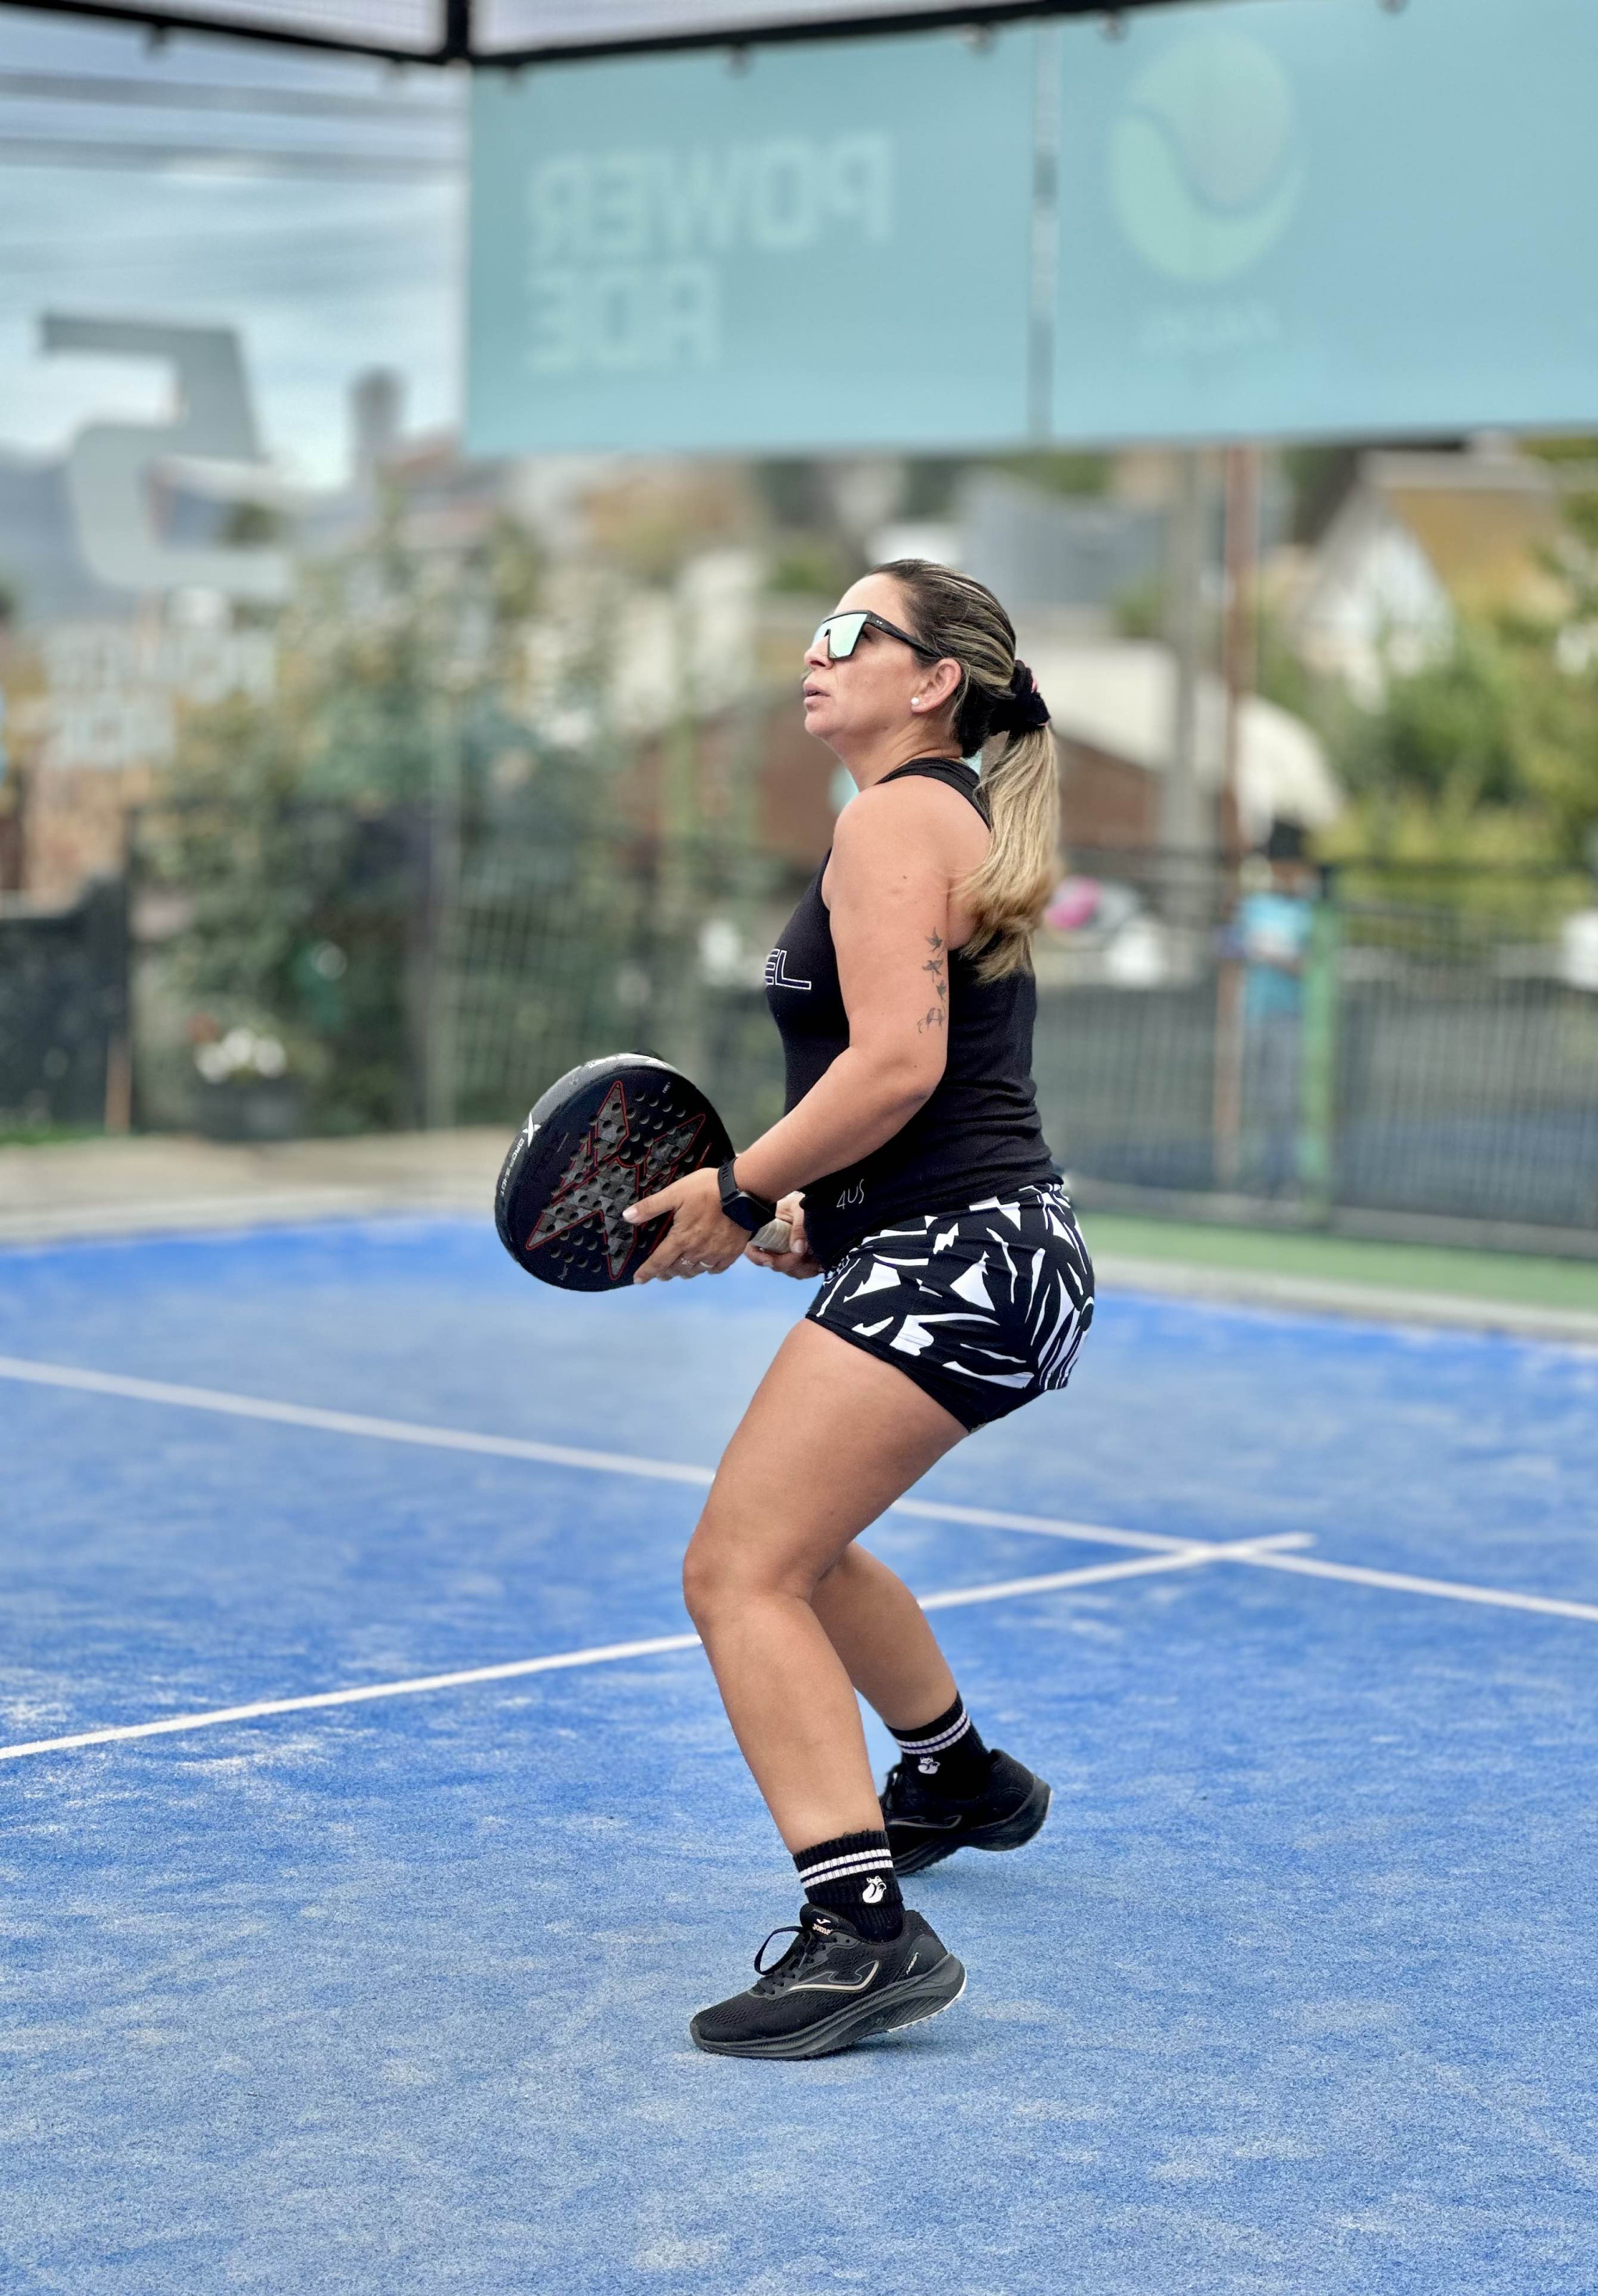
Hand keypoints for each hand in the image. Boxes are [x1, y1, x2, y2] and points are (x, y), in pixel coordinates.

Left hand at [624, 1166, 749, 1283]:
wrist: (744, 1191)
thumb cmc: (707, 1190)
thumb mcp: (675, 1193)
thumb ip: (651, 1207)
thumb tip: (627, 1216)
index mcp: (680, 1239)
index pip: (659, 1262)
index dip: (647, 1272)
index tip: (639, 1280)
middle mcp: (696, 1252)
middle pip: (677, 1270)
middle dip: (666, 1272)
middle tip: (661, 1271)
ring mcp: (715, 1254)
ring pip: (695, 1271)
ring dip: (684, 1271)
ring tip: (680, 1268)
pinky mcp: (731, 1253)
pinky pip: (715, 1269)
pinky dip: (707, 1269)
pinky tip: (705, 1264)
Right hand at [746, 1192, 820, 1279]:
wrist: (817, 1203)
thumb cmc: (801, 1201)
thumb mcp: (799, 1207)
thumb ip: (799, 1226)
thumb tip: (798, 1249)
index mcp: (765, 1231)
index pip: (752, 1250)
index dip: (758, 1258)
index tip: (770, 1261)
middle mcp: (773, 1246)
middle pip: (774, 1264)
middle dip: (790, 1262)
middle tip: (805, 1252)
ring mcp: (786, 1255)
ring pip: (790, 1271)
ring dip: (803, 1267)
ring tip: (815, 1253)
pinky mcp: (800, 1260)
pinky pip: (803, 1272)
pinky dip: (812, 1269)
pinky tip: (820, 1259)